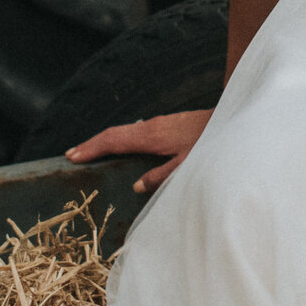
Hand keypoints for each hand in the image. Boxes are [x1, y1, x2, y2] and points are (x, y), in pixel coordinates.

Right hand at [66, 109, 212, 192]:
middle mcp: (152, 126)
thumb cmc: (212, 144)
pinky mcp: (169, 123)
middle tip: (71, 154)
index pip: (114, 140)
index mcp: (152, 136)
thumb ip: (161, 177)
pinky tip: (121, 146)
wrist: (234, 118)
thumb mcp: (187, 166)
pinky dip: (121, 138)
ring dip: (106, 140)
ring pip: (125, 130)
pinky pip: (136, 130)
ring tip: (90, 151)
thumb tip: (137, 187)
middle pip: (115, 133)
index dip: (92, 148)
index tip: (72, 156)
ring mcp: (160, 122)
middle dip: (92, 143)